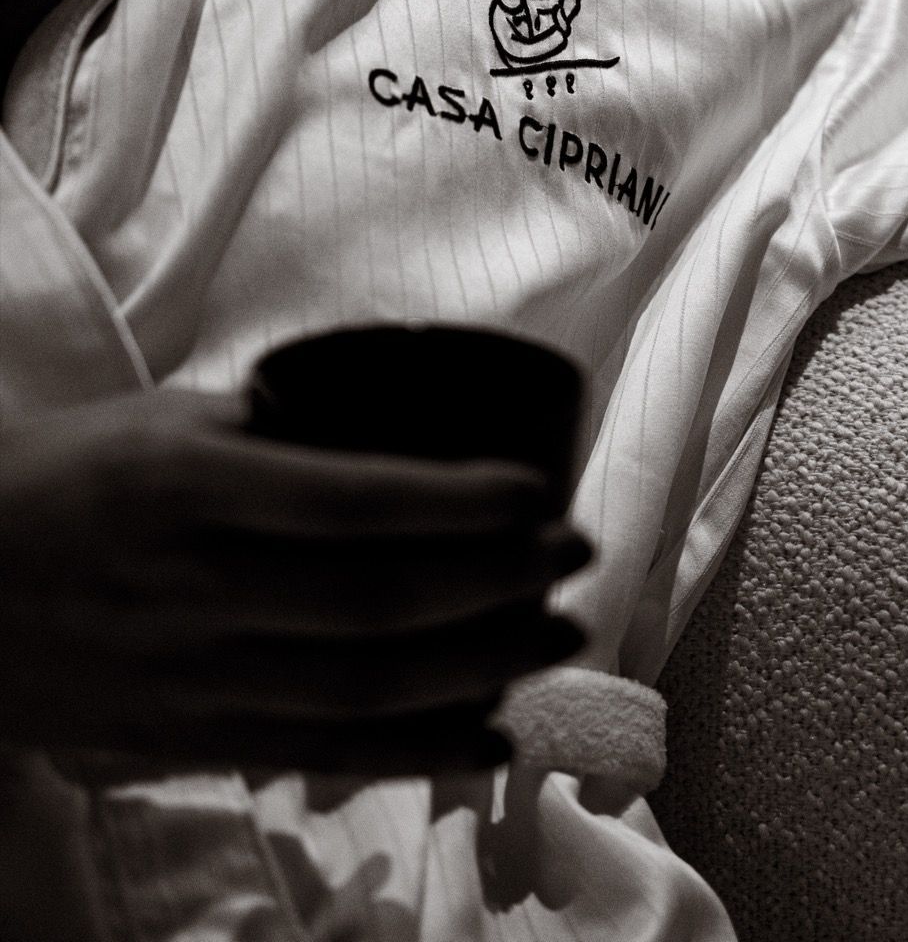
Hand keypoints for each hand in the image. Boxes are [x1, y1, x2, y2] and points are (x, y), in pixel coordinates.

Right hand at [0, 389, 589, 774]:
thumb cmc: (65, 477)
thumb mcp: (160, 419)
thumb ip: (276, 424)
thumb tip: (400, 426)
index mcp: (182, 488)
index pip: (347, 502)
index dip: (457, 502)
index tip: (537, 491)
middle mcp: (187, 589)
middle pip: (371, 604)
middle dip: (494, 584)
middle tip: (573, 559)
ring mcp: (184, 678)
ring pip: (358, 689)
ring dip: (477, 668)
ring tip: (556, 636)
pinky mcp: (181, 740)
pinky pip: (315, 757)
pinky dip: (413, 753)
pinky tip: (489, 737)